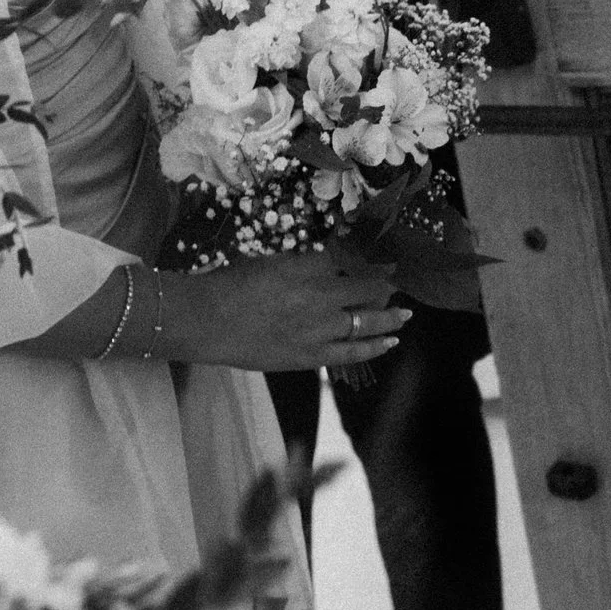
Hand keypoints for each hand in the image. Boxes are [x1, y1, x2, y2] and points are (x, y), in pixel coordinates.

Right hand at [156, 243, 408, 371]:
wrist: (206, 321)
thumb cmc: (227, 284)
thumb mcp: (268, 261)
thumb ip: (300, 262)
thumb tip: (325, 260)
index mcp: (307, 266)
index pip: (350, 258)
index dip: (369, 256)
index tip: (381, 254)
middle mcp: (321, 296)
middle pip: (368, 288)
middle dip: (385, 284)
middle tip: (395, 281)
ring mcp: (320, 328)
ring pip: (368, 320)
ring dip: (390, 315)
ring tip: (404, 314)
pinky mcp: (313, 355)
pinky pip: (354, 352)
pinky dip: (375, 346)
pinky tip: (391, 341)